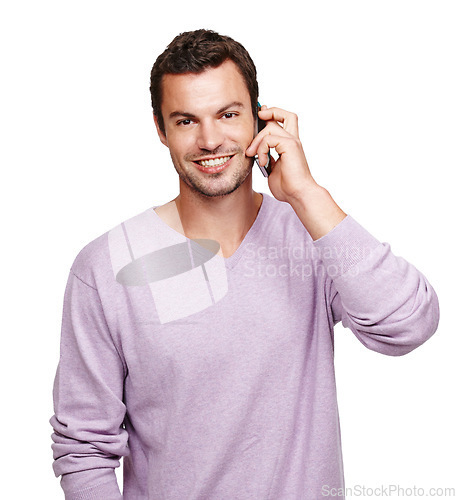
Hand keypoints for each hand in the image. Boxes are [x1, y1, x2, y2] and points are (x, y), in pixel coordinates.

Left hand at [246, 105, 345, 239]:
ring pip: (270, 127)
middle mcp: (293, 140)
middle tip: (256, 122)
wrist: (298, 194)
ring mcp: (292, 142)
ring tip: (252, 155)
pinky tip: (262, 162)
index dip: (272, 115)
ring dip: (256, 141)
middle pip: (284, 115)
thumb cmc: (288, 187)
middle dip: (268, 113)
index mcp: (289, 145)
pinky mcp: (290, 146)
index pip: (284, 122)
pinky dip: (261, 149)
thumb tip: (258, 155)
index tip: (260, 116)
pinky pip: (269, 138)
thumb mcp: (272, 170)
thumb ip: (267, 159)